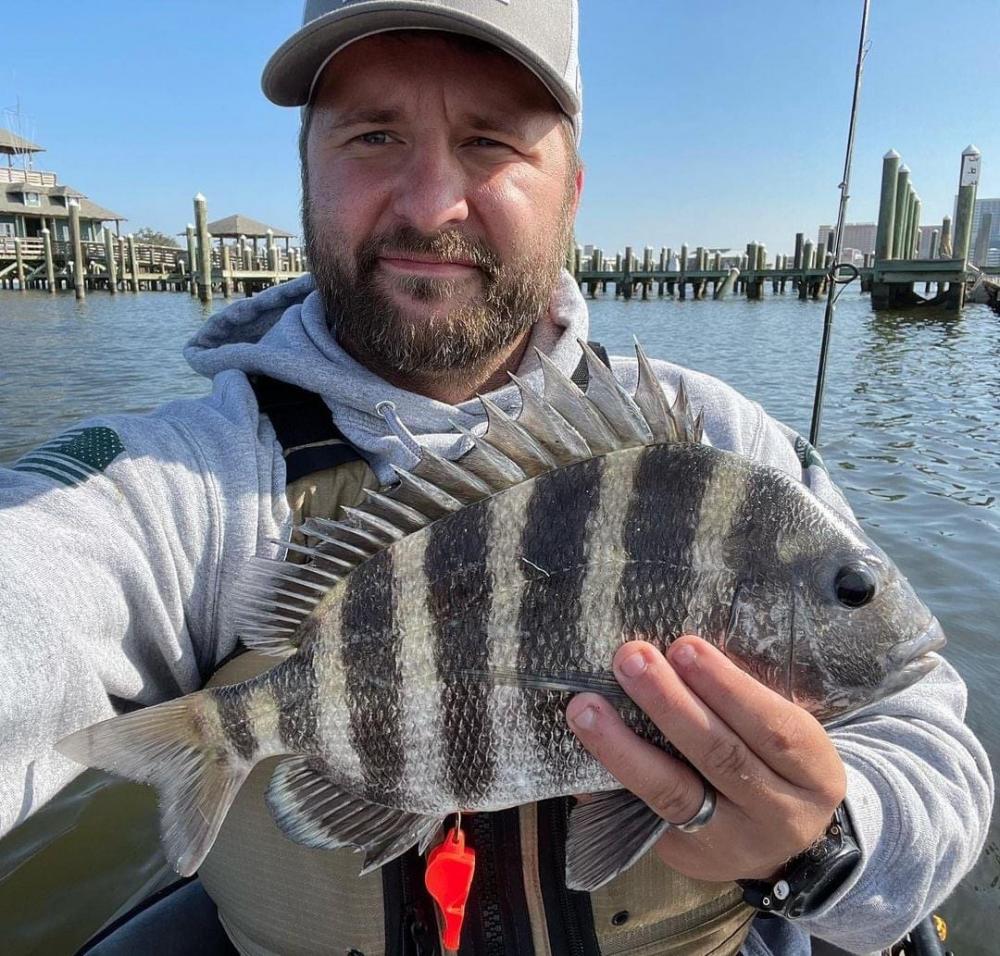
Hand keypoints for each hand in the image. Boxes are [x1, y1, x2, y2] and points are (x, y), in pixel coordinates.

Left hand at [565, 635, 846, 881]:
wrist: (790, 845)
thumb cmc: (778, 762)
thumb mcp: (787, 731)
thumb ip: (747, 699)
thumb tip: (675, 647)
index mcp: (812, 773)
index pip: (772, 729)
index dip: (727, 687)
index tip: (683, 646)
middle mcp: (777, 814)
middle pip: (719, 757)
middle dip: (669, 704)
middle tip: (630, 658)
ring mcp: (729, 843)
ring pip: (673, 795)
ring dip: (623, 747)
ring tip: (585, 707)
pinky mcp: (686, 858)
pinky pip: (641, 818)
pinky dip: (607, 783)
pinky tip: (575, 755)